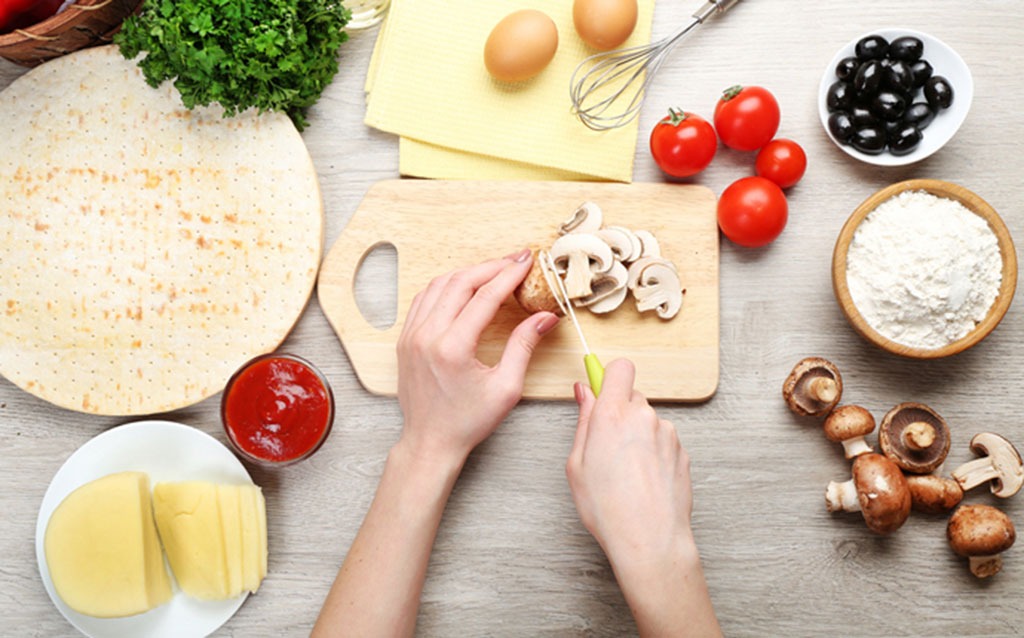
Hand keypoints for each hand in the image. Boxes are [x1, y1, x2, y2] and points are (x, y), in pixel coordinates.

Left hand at [396, 250, 558, 466]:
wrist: (430, 442)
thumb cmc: (467, 421)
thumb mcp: (506, 387)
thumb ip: (525, 346)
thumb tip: (545, 316)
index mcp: (453, 347)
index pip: (485, 296)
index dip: (509, 274)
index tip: (527, 262)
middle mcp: (427, 336)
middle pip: (460, 282)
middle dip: (491, 266)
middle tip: (516, 260)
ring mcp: (411, 335)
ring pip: (439, 285)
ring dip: (468, 272)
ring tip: (494, 269)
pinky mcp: (405, 339)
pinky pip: (424, 299)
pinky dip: (446, 286)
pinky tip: (463, 285)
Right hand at [566, 359, 693, 565]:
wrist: (650, 540)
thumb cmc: (608, 508)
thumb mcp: (577, 464)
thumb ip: (584, 421)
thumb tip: (584, 393)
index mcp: (613, 415)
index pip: (620, 369)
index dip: (609, 377)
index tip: (600, 390)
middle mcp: (644, 417)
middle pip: (633, 396)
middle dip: (620, 413)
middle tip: (607, 445)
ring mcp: (668, 434)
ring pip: (648, 421)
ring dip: (638, 436)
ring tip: (626, 473)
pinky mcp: (683, 452)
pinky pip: (663, 442)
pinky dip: (653, 454)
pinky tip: (644, 482)